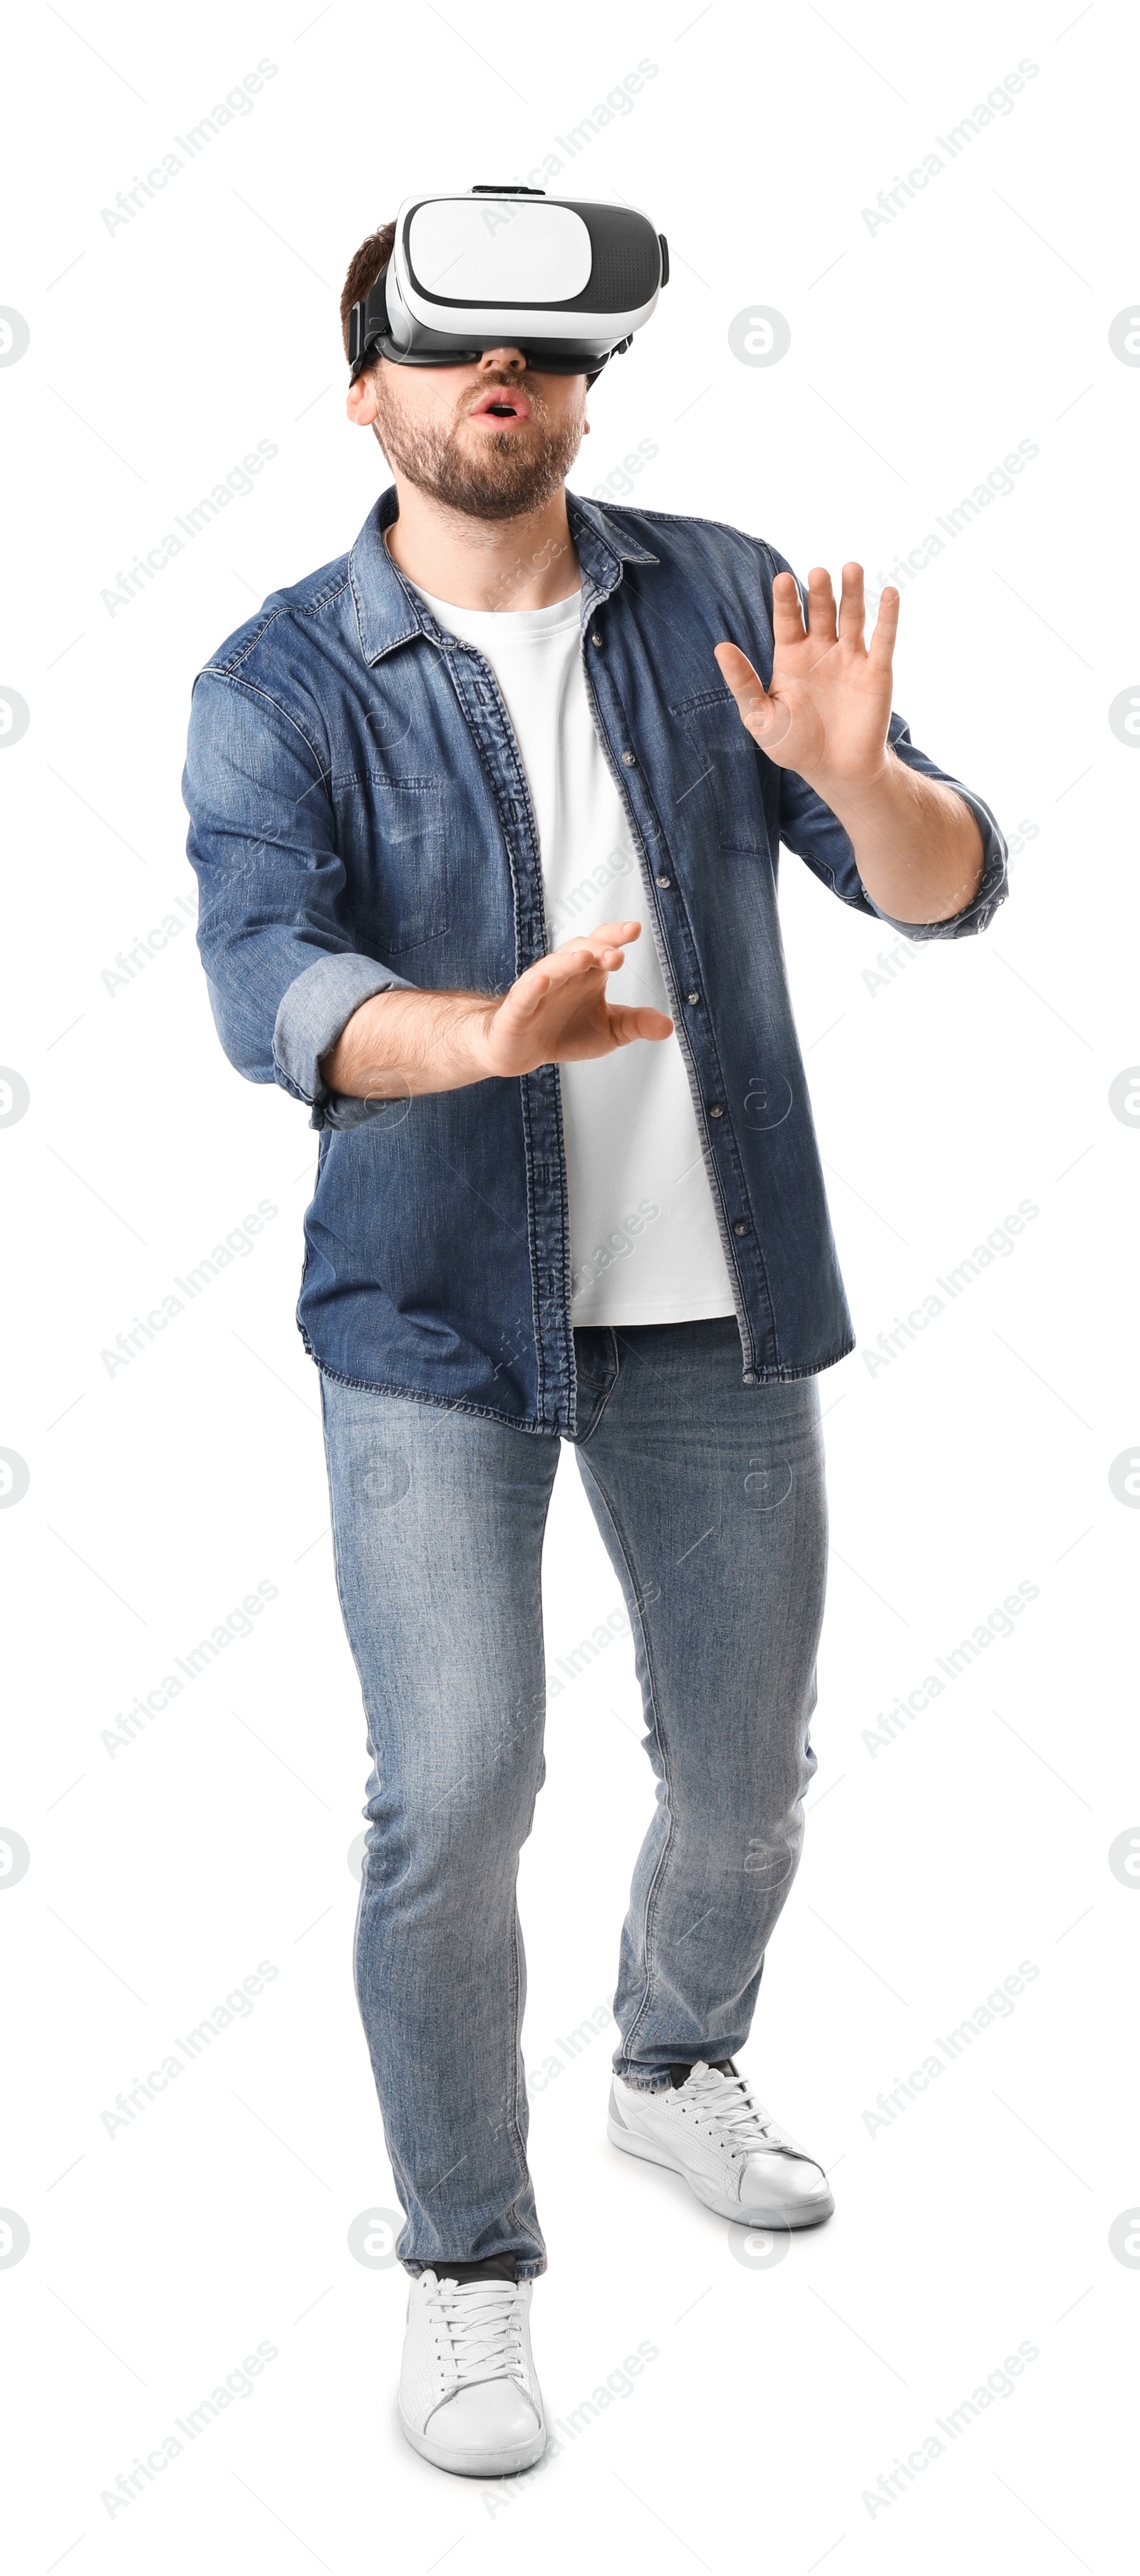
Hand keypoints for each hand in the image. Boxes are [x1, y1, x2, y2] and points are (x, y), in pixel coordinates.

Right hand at [473, 920, 672, 1076]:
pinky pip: (525, 993)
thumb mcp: (610, 1031)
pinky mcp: (517, 1008)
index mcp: (588, 974)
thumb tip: (669, 1026)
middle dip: (598, 949)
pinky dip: (533, 986)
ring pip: (552, 967)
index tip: (635, 929)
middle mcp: (564, 973)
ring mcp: (538, 988)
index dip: (616, 935)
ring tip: (585, 958)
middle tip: (617, 956)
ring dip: (568, 961)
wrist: (521, 1051)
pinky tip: (543, 982)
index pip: (603, 946)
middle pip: (580, 950)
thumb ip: (636, 1024)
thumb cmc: (566, 1032)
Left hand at [714, 564, 898, 790]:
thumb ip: (743, 683)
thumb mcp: (761, 717)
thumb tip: (720, 647)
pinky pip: (885, 639)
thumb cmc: (794, 745)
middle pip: (821, 611)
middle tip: (817, 572)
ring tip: (850, 568)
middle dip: (820, 592)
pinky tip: (889, 593)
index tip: (781, 579)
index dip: (785, 600)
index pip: (787, 619)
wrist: (836, 771)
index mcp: (791, 656)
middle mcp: (821, 650)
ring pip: (852, 617)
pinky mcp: (877, 671)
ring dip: (852, 593)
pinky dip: (888, 616)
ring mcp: (851, 657)